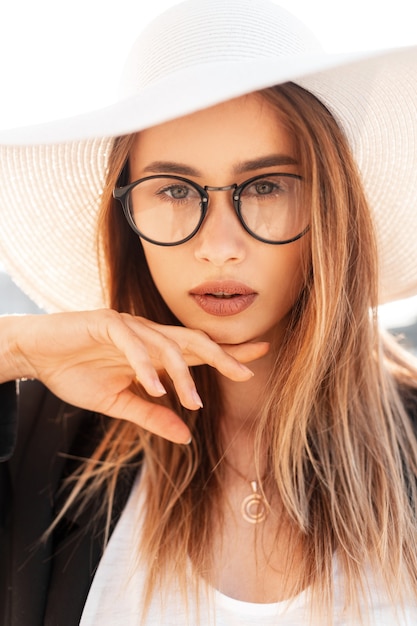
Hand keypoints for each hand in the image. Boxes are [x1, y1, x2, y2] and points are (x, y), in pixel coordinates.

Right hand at [1, 310, 268, 442]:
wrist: (37, 355)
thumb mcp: (119, 404)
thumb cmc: (77, 374)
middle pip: (193, 342)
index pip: (198, 353)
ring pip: (166, 344)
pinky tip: (155, 388)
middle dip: (222, 355)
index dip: (228, 355)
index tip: (258, 359)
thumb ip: (153, 416)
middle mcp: (147, 335)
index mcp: (154, 352)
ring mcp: (128, 326)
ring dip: (182, 374)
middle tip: (248, 372)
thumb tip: (187, 437)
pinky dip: (144, 366)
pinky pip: (132, 343)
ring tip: (192, 402)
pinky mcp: (106, 323)